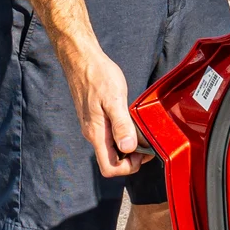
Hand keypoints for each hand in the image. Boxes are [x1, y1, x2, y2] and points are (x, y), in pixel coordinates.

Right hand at [59, 38, 143, 175]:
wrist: (82, 60)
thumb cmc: (98, 76)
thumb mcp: (114, 99)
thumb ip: (121, 125)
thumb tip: (129, 148)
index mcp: (97, 134)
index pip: (109, 168)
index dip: (128, 167)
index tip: (144, 153)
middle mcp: (94, 134)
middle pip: (112, 161)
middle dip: (132, 158)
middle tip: (148, 142)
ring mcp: (94, 127)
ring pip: (112, 148)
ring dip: (129, 145)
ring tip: (142, 131)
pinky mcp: (97, 119)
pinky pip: (111, 136)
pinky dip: (124, 134)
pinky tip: (132, 121)